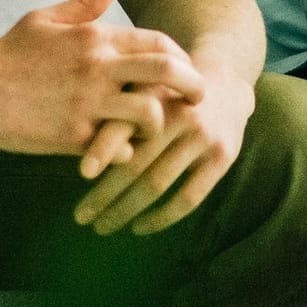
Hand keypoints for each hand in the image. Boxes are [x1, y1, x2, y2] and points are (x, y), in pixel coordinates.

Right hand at [0, 0, 205, 156]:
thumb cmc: (7, 53)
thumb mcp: (45, 18)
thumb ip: (86, 3)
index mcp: (96, 38)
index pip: (160, 42)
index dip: (182, 58)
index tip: (186, 71)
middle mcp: (98, 68)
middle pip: (168, 71)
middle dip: (193, 85)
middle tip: (200, 99)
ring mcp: (88, 104)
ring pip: (150, 114)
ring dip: (160, 124)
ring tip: (155, 130)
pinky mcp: (73, 138)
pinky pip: (121, 149)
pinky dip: (127, 153)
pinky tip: (121, 152)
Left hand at [72, 70, 255, 236]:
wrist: (226, 80)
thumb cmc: (168, 92)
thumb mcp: (144, 89)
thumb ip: (117, 115)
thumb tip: (82, 157)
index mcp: (154, 95)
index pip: (123, 127)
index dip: (103, 149)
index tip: (84, 173)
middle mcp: (179, 115)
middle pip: (135, 164)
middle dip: (104, 195)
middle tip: (81, 217)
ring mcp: (203, 137)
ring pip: (156, 184)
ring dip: (125, 211)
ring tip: (102, 226)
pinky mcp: (223, 157)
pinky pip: (188, 198)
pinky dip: (161, 218)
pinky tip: (139, 226)